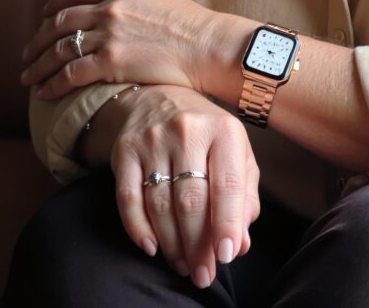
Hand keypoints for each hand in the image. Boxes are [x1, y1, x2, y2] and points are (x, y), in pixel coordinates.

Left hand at [21, 0, 218, 98]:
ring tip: (29, 77)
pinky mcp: (111, 62)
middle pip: (61, 20)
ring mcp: (110, 34)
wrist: (208, 45)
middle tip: (29, 53)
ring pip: (60, 48)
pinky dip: (53, 84)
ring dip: (39, 64)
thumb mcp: (161, 0)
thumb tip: (126, 16)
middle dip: (40, 39)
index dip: (56, 1)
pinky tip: (45, 93)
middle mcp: (112, 7)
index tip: (46, 13)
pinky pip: (70, 73)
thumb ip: (135, 4)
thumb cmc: (195, 27)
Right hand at [110, 84, 259, 288]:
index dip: (228, 223)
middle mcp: (188, 131)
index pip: (227, 184)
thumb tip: (240, 242)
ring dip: (173, 244)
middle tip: (203, 274)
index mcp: (224, 130)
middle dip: (198, 246)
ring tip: (183, 265)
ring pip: (161, 205)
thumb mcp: (236, 152)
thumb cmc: (207, 134)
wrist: (160, 94)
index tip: (227, 256)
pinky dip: (138, 229)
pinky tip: (152, 248)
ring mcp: (153, 140)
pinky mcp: (125, 150)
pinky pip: (128, 199)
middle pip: (191, 201)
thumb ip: (244, 195)